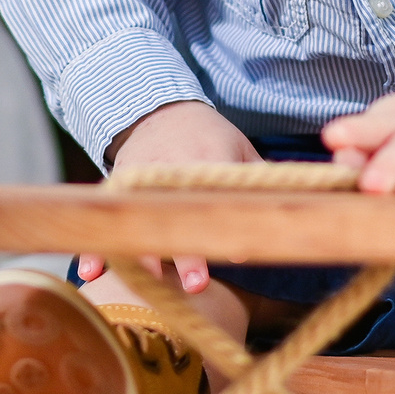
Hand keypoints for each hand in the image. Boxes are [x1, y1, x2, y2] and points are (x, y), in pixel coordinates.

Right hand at [84, 100, 261, 290]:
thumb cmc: (211, 136)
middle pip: (178, 213)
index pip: (217, 193)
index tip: (238, 253)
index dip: (226, 222)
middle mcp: (171, 170)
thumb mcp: (241, 148)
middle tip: (197, 283)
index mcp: (208, 158)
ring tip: (152, 282)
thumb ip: (262, 180)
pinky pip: (105, 219)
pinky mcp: (117, 188)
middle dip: (185, 248)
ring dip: (143, 253)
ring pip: (139, 219)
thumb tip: (302, 207)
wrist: (159, 110)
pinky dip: (96, 245)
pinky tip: (92, 272)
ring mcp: (139, 180)